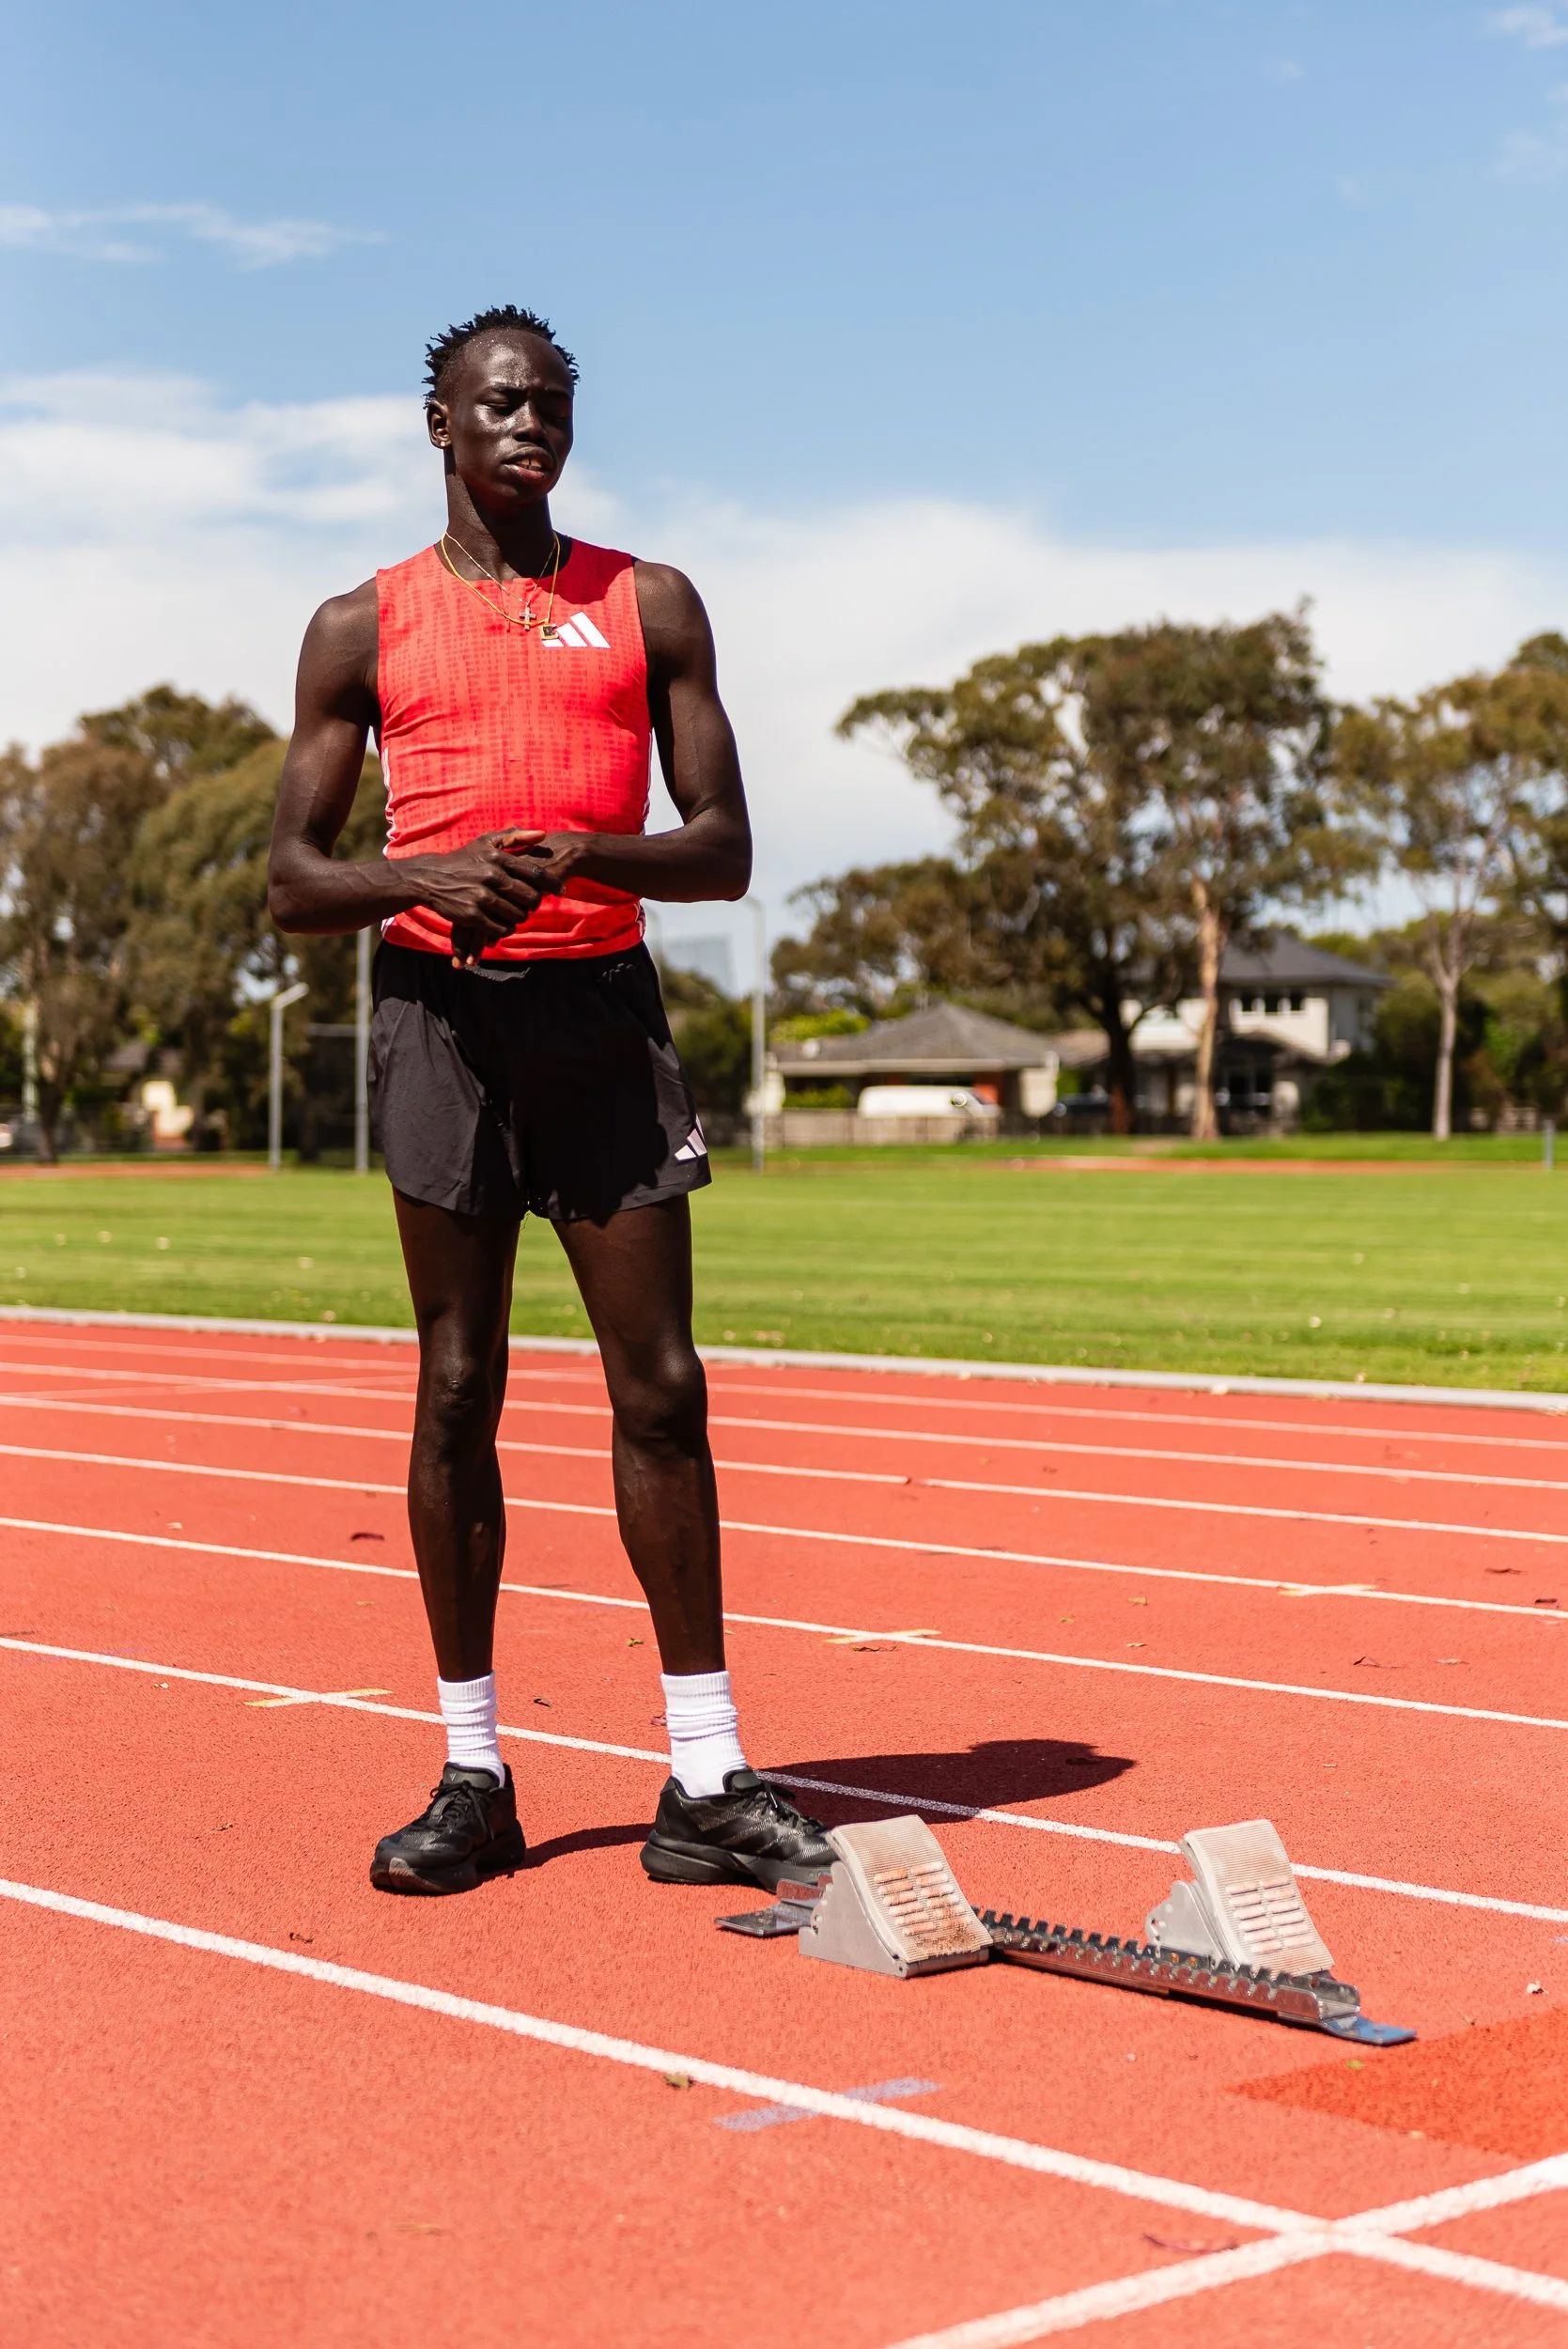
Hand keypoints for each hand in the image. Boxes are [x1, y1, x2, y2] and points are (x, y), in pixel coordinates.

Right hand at [403, 831, 553, 966]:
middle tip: (534, 905)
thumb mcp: (485, 841)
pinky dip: (505, 928)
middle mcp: (491, 876)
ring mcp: (481, 897)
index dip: (552, 884)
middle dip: (535, 903)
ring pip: (517, 915)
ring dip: (520, 917)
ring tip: (517, 914)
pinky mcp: (472, 915)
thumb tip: (543, 834)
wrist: (430, 879)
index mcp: (497, 858)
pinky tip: (503, 924)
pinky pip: (501, 928)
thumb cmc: (463, 859)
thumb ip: (514, 836)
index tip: (562, 891)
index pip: (535, 873)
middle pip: (530, 897)